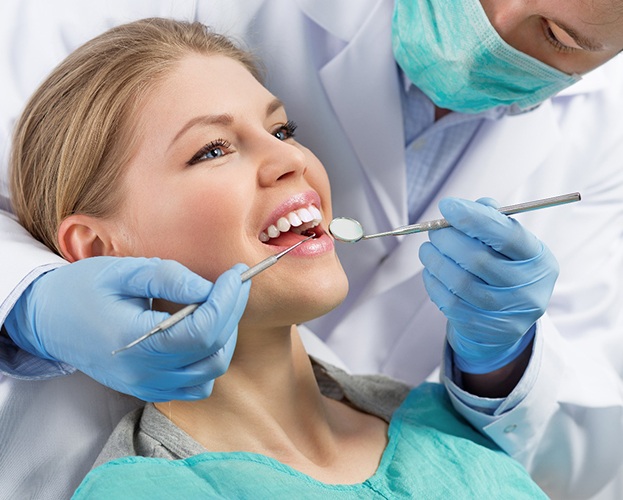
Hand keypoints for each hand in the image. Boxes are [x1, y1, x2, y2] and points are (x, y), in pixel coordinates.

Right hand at [5, 257, 250, 400]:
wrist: (47, 320)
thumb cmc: (82, 289)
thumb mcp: (122, 272)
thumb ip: (168, 278)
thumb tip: (208, 288)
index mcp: (135, 341)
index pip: (201, 330)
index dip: (227, 301)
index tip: (237, 274)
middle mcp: (143, 372)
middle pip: (212, 350)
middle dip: (232, 312)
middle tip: (234, 283)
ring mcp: (146, 386)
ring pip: (210, 371)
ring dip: (225, 337)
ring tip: (219, 305)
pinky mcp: (148, 390)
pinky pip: (195, 386)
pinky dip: (209, 361)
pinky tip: (203, 333)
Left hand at [419, 197, 558, 373]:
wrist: (504, 321)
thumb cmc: (504, 269)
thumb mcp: (510, 246)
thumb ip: (494, 222)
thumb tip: (474, 206)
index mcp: (539, 260)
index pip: (507, 235)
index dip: (473, 218)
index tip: (447, 205)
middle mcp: (528, 289)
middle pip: (478, 259)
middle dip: (448, 240)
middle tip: (434, 231)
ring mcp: (505, 312)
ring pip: (459, 282)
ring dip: (435, 260)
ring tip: (428, 249)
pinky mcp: (482, 327)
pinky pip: (449, 301)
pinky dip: (433, 281)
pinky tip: (432, 270)